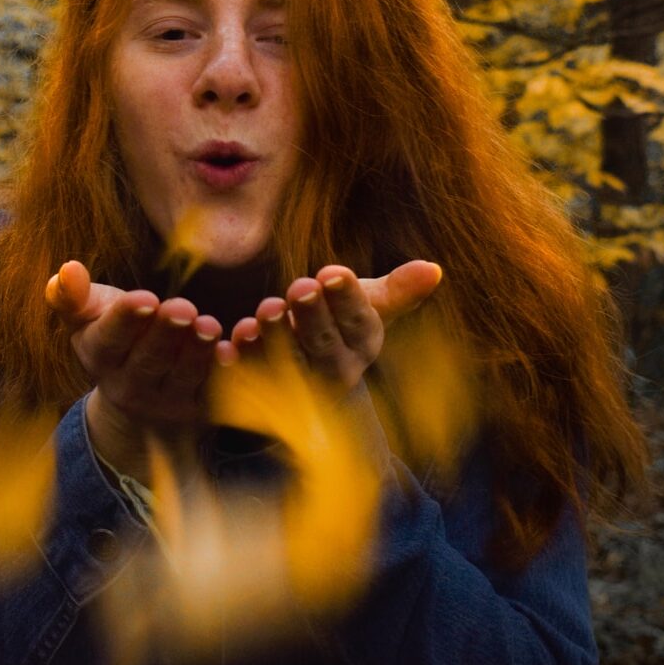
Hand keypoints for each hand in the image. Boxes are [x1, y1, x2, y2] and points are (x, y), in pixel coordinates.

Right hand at [45, 260, 221, 479]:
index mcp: (100, 357)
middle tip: (184, 309)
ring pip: (187, 376)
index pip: (110, 339)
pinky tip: (239, 350)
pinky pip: (221, 389)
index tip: (145, 298)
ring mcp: (169, 401)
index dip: (126, 320)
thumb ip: (73, 296)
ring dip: (199, 352)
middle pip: (150, 360)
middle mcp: (132, 386)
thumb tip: (67, 269)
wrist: (141, 402)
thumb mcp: (90, 319)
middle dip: (167, 334)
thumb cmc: (116, 341)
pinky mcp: (204, 409)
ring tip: (210, 327)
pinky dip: (232, 370)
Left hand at [222, 261, 442, 389]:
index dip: (347, 299)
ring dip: (274, 339)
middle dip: (311, 317)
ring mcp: (298, 388)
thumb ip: (398, 289)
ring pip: (286, 367)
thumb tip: (434, 269)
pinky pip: (249, 383)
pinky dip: (239, 365)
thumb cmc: (340, 324)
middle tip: (299, 286)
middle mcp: (335, 371)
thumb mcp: (370, 304)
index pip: (360, 323)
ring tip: (264, 310)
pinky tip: (229, 344)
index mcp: (363, 344)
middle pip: (324, 347)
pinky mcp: (261, 395)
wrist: (311, 376)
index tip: (332, 272)